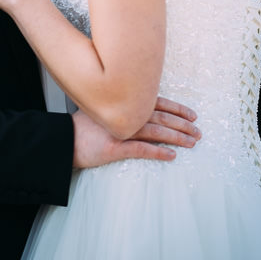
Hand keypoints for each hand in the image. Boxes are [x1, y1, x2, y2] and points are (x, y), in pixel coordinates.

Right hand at [72, 97, 200, 167]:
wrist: (62, 140)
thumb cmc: (82, 127)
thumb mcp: (104, 109)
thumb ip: (123, 108)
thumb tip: (143, 109)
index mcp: (125, 104)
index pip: (158, 103)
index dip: (178, 109)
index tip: (193, 115)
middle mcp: (126, 114)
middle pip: (161, 118)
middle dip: (183, 124)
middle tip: (198, 132)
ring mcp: (121, 130)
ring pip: (156, 132)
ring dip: (176, 137)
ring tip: (191, 143)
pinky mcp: (114, 148)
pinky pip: (141, 149)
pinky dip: (158, 152)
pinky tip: (171, 156)